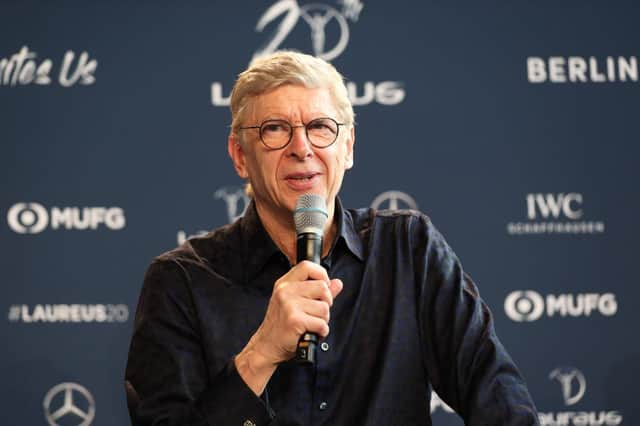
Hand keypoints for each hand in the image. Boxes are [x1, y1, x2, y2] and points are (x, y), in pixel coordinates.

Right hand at [235, 261, 342, 393]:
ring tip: (311, 324)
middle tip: (315, 313)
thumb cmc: (281, 325)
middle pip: (322, 287)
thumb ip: (318, 292)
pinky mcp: (295, 320)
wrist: (267, 346)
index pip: (307, 266)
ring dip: (323, 320)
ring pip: (325, 308)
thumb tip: (337, 283)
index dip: (321, 274)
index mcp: (285, 283)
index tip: (323, 288)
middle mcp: (285, 291)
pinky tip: (311, 332)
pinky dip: (321, 332)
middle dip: (326, 303)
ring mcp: (289, 305)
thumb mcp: (296, 302)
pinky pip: (322, 324)